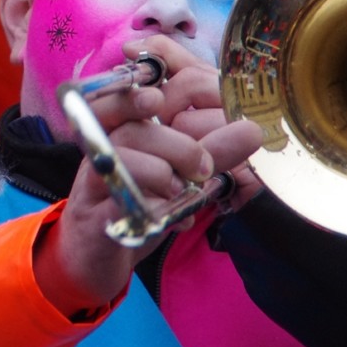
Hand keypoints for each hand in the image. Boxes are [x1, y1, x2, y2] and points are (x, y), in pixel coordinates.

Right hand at [35, 37, 260, 314]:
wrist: (98, 255)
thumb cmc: (139, 204)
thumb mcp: (181, 174)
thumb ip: (212, 150)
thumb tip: (253, 129)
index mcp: (122, 127)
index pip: (132, 91)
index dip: (153, 90)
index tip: (170, 100)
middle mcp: (102, 146)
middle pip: (133, 120)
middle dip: (177, 143)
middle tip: (202, 168)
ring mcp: (94, 177)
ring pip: (125, 152)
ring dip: (165, 172)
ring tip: (183, 193)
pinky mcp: (93, 212)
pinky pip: (120, 197)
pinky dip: (154, 206)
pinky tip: (173, 218)